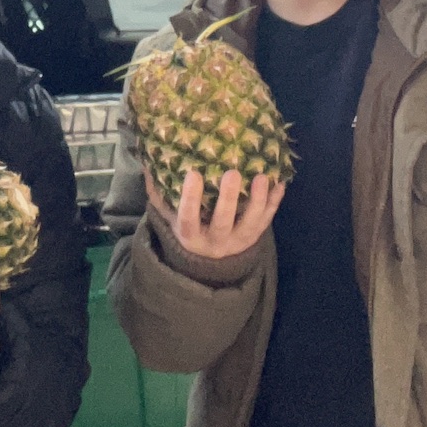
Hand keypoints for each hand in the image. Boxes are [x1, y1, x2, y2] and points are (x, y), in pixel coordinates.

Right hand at [145, 167, 283, 261]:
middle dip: (229, 199)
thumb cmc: (187, 228)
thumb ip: (158, 194)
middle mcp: (214, 242)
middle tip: (232, 173)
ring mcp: (237, 242)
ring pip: (250, 223)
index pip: (188, 219)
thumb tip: (146, 164)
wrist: (209, 262)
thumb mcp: (168, 217)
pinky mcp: (254, 238)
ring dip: (258, 200)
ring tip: (262, 177)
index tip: (192, 173)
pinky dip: (274, 203)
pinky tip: (280, 183)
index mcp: (190, 236)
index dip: (190, 198)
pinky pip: (267, 221)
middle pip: (223, 222)